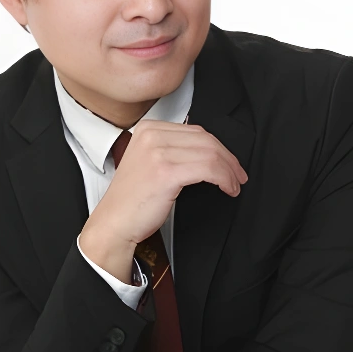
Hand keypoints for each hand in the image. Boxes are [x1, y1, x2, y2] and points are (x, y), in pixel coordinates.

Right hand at [87, 119, 248, 247]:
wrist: (114, 222)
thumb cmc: (132, 199)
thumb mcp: (149, 162)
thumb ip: (171, 149)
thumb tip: (207, 150)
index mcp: (147, 129)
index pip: (195, 131)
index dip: (219, 147)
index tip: (229, 162)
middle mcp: (151, 135)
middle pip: (205, 140)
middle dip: (228, 158)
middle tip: (238, 174)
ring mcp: (158, 152)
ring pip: (210, 154)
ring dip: (229, 171)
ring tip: (234, 184)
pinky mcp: (166, 172)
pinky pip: (208, 169)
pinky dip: (224, 179)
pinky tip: (227, 188)